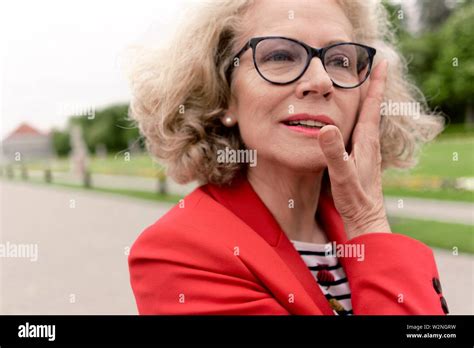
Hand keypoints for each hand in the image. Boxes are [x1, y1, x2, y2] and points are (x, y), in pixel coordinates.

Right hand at [318, 60, 390, 239]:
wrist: (365, 217)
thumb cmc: (354, 198)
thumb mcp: (341, 175)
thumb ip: (334, 153)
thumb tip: (325, 128)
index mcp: (365, 141)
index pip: (372, 106)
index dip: (376, 84)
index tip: (382, 62)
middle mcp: (369, 142)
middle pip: (372, 107)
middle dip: (373, 85)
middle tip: (373, 65)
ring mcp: (367, 150)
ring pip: (368, 117)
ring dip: (368, 99)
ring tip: (365, 84)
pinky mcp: (363, 158)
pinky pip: (363, 129)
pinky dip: (361, 116)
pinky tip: (355, 119)